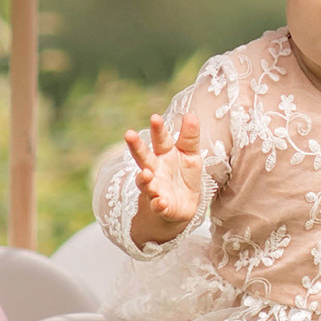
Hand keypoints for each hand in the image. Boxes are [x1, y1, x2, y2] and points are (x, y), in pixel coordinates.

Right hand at [125, 113, 201, 245]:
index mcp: (164, 154)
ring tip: (146, 174)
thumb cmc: (184, 175)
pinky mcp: (161, 206)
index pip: (161, 139)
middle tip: (129, 134)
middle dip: (136, 146)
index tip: (155, 117)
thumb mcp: (191, 155)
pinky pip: (158, 205)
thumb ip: (189, 137)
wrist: (183, 205)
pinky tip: (160, 202)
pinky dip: (158, 204)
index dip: (158, 129)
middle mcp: (155, 169)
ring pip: (146, 182)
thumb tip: (191, 114)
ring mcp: (156, 188)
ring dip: (144, 178)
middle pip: (144, 156)